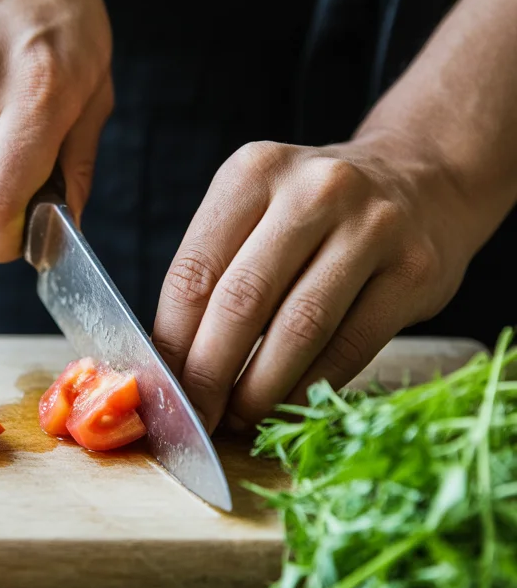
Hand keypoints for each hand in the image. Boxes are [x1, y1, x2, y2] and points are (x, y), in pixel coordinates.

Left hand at [153, 136, 477, 431]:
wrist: (423, 182)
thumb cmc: (318, 213)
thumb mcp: (258, 211)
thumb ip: (216, 272)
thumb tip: (171, 363)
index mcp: (255, 172)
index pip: (195, 271)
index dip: (172, 342)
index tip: (163, 388)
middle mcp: (314, 190)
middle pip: (242, 300)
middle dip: (210, 373)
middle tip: (198, 415)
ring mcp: (372, 226)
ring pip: (300, 327)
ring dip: (260, 387)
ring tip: (239, 416)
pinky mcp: (415, 269)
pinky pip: (351, 345)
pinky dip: (311, 385)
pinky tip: (288, 404)